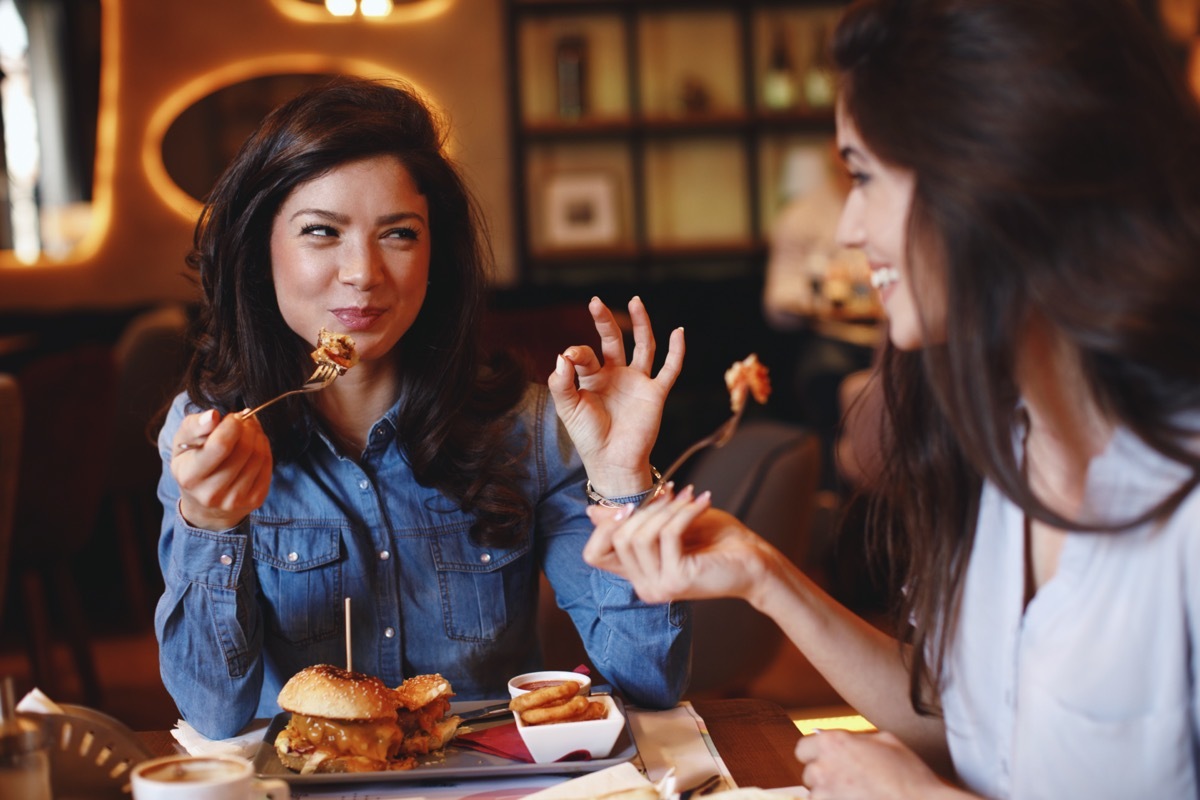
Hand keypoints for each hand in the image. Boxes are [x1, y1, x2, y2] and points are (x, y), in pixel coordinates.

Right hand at [170, 408, 272, 530]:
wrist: (204, 503)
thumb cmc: (192, 464)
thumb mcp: (182, 442)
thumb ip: (194, 426)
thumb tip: (212, 416)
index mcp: (189, 476)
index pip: (221, 445)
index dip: (232, 424)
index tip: (232, 418)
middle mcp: (211, 493)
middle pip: (244, 449)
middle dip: (248, 427)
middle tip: (244, 420)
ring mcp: (234, 500)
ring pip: (259, 456)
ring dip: (258, 435)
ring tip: (249, 430)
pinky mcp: (254, 501)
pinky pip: (268, 466)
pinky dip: (265, 449)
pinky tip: (255, 444)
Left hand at [547, 296, 683, 496]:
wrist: (612, 462)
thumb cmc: (588, 437)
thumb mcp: (568, 409)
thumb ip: (561, 383)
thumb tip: (562, 355)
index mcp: (592, 377)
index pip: (585, 355)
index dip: (577, 353)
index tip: (570, 358)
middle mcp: (616, 375)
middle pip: (614, 340)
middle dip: (605, 322)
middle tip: (595, 302)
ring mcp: (637, 382)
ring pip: (643, 346)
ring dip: (641, 324)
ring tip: (635, 301)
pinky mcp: (655, 394)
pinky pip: (669, 369)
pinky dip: (676, 351)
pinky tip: (678, 332)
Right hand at [582, 487, 774, 604]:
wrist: (756, 561)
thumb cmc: (715, 540)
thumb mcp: (668, 524)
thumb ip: (634, 521)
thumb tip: (592, 512)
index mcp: (638, 574)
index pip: (594, 555)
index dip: (603, 526)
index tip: (631, 504)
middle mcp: (643, 586)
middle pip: (617, 539)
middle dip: (644, 508)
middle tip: (671, 492)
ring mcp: (659, 586)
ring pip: (639, 537)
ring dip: (665, 509)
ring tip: (688, 496)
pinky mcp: (678, 579)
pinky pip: (667, 535)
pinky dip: (683, 512)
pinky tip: (701, 501)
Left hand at [795, 730, 967, 799]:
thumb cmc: (909, 776)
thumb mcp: (885, 741)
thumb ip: (857, 739)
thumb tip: (844, 741)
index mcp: (833, 743)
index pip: (803, 748)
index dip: (816, 755)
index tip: (827, 760)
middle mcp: (824, 768)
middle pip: (810, 774)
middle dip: (825, 778)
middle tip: (848, 782)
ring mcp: (825, 795)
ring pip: (816, 796)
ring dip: (830, 796)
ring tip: (855, 794)